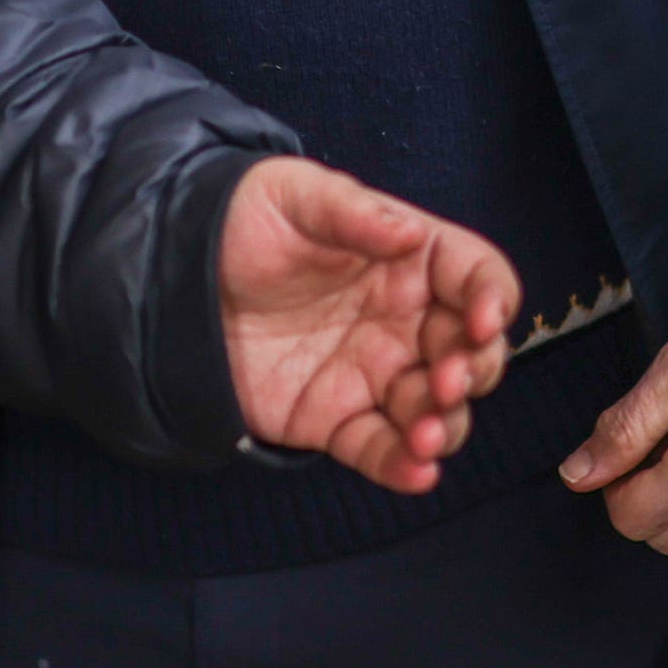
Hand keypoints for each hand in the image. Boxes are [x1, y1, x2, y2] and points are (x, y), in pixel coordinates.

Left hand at [217, 158, 516, 493]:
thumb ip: (352, 213)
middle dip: (475, 371)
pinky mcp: (336, 418)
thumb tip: (409, 234)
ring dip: (445, 426)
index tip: (482, 320)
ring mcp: (375, 374)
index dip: (493, 298)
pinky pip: (380, 449)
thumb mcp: (294, 195)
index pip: (477, 277)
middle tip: (446, 381)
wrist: (174, 274)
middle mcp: (405, 320)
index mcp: (410, 259)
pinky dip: (404, 468)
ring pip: (437, 410)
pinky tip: (416, 472)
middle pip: (471, 353)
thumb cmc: (244, 221)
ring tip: (425, 433)